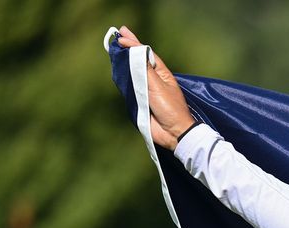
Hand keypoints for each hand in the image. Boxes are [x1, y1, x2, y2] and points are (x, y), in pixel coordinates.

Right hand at [115, 26, 196, 150]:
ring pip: (132, 71)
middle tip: (118, 33)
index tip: (122, 35)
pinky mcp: (139, 100)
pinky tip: (117, 67)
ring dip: (124, 59)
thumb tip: (134, 51)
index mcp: (161, 73)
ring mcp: (145, 89)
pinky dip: (122, 76)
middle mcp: (153, 79)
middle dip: (129, 47)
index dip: (134, 43)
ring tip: (116, 46)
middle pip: (138, 60)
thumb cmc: (169, 108)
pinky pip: (128, 85)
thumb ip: (144, 69)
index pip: (146, 53)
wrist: (172, 133)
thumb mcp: (157, 85)